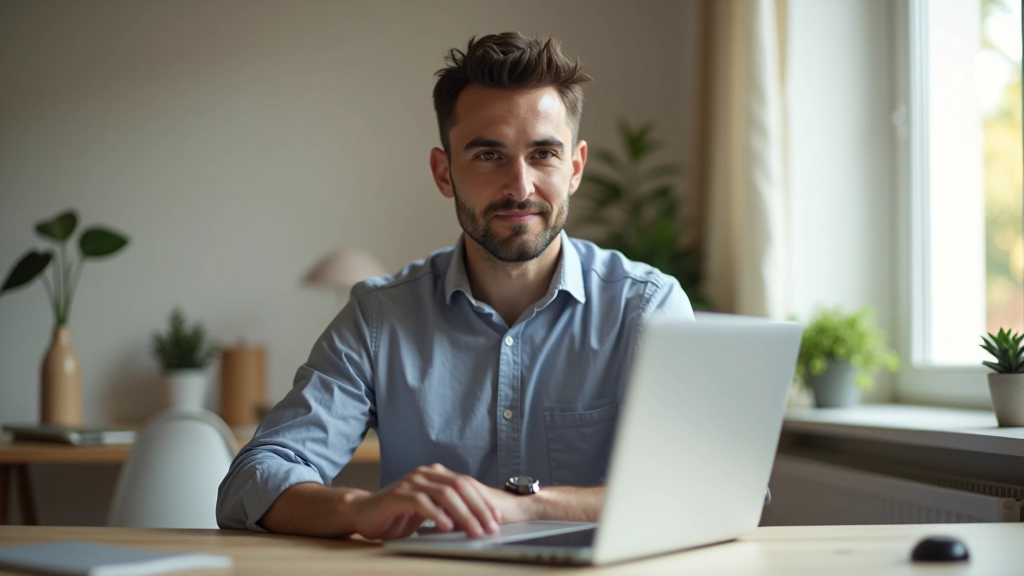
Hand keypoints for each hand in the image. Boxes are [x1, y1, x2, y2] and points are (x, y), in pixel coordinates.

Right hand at [347, 463, 505, 539]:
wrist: (363, 513)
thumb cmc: (397, 514)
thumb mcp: (429, 511)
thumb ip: (448, 511)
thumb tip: (476, 523)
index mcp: (435, 475)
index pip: (467, 484)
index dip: (484, 501)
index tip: (496, 518)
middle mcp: (425, 474)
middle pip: (460, 487)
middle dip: (479, 509)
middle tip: (490, 528)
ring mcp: (411, 482)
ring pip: (445, 494)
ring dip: (463, 514)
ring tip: (474, 531)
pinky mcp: (397, 495)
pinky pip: (422, 502)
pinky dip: (437, 515)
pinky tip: (447, 527)